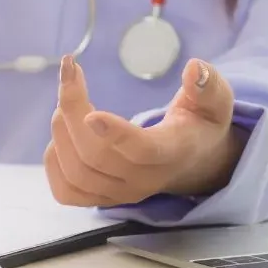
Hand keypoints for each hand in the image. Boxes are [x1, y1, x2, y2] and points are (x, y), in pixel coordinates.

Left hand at [44, 55, 245, 206]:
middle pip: (96, 156)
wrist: (191, 161)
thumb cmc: (199, 124)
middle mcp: (144, 180)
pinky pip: (65, 191)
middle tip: (71, 73)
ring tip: (67, 98)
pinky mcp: (100, 199)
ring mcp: (119, 194)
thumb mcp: (214, 101)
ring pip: (76, 172)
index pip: (143, 150)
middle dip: (73, 109)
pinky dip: (53, 160)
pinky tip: (62, 132)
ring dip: (60, 129)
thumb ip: (207, 86)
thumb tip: (194, 68)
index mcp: (172, 152)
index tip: (91, 113)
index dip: (115, 134)